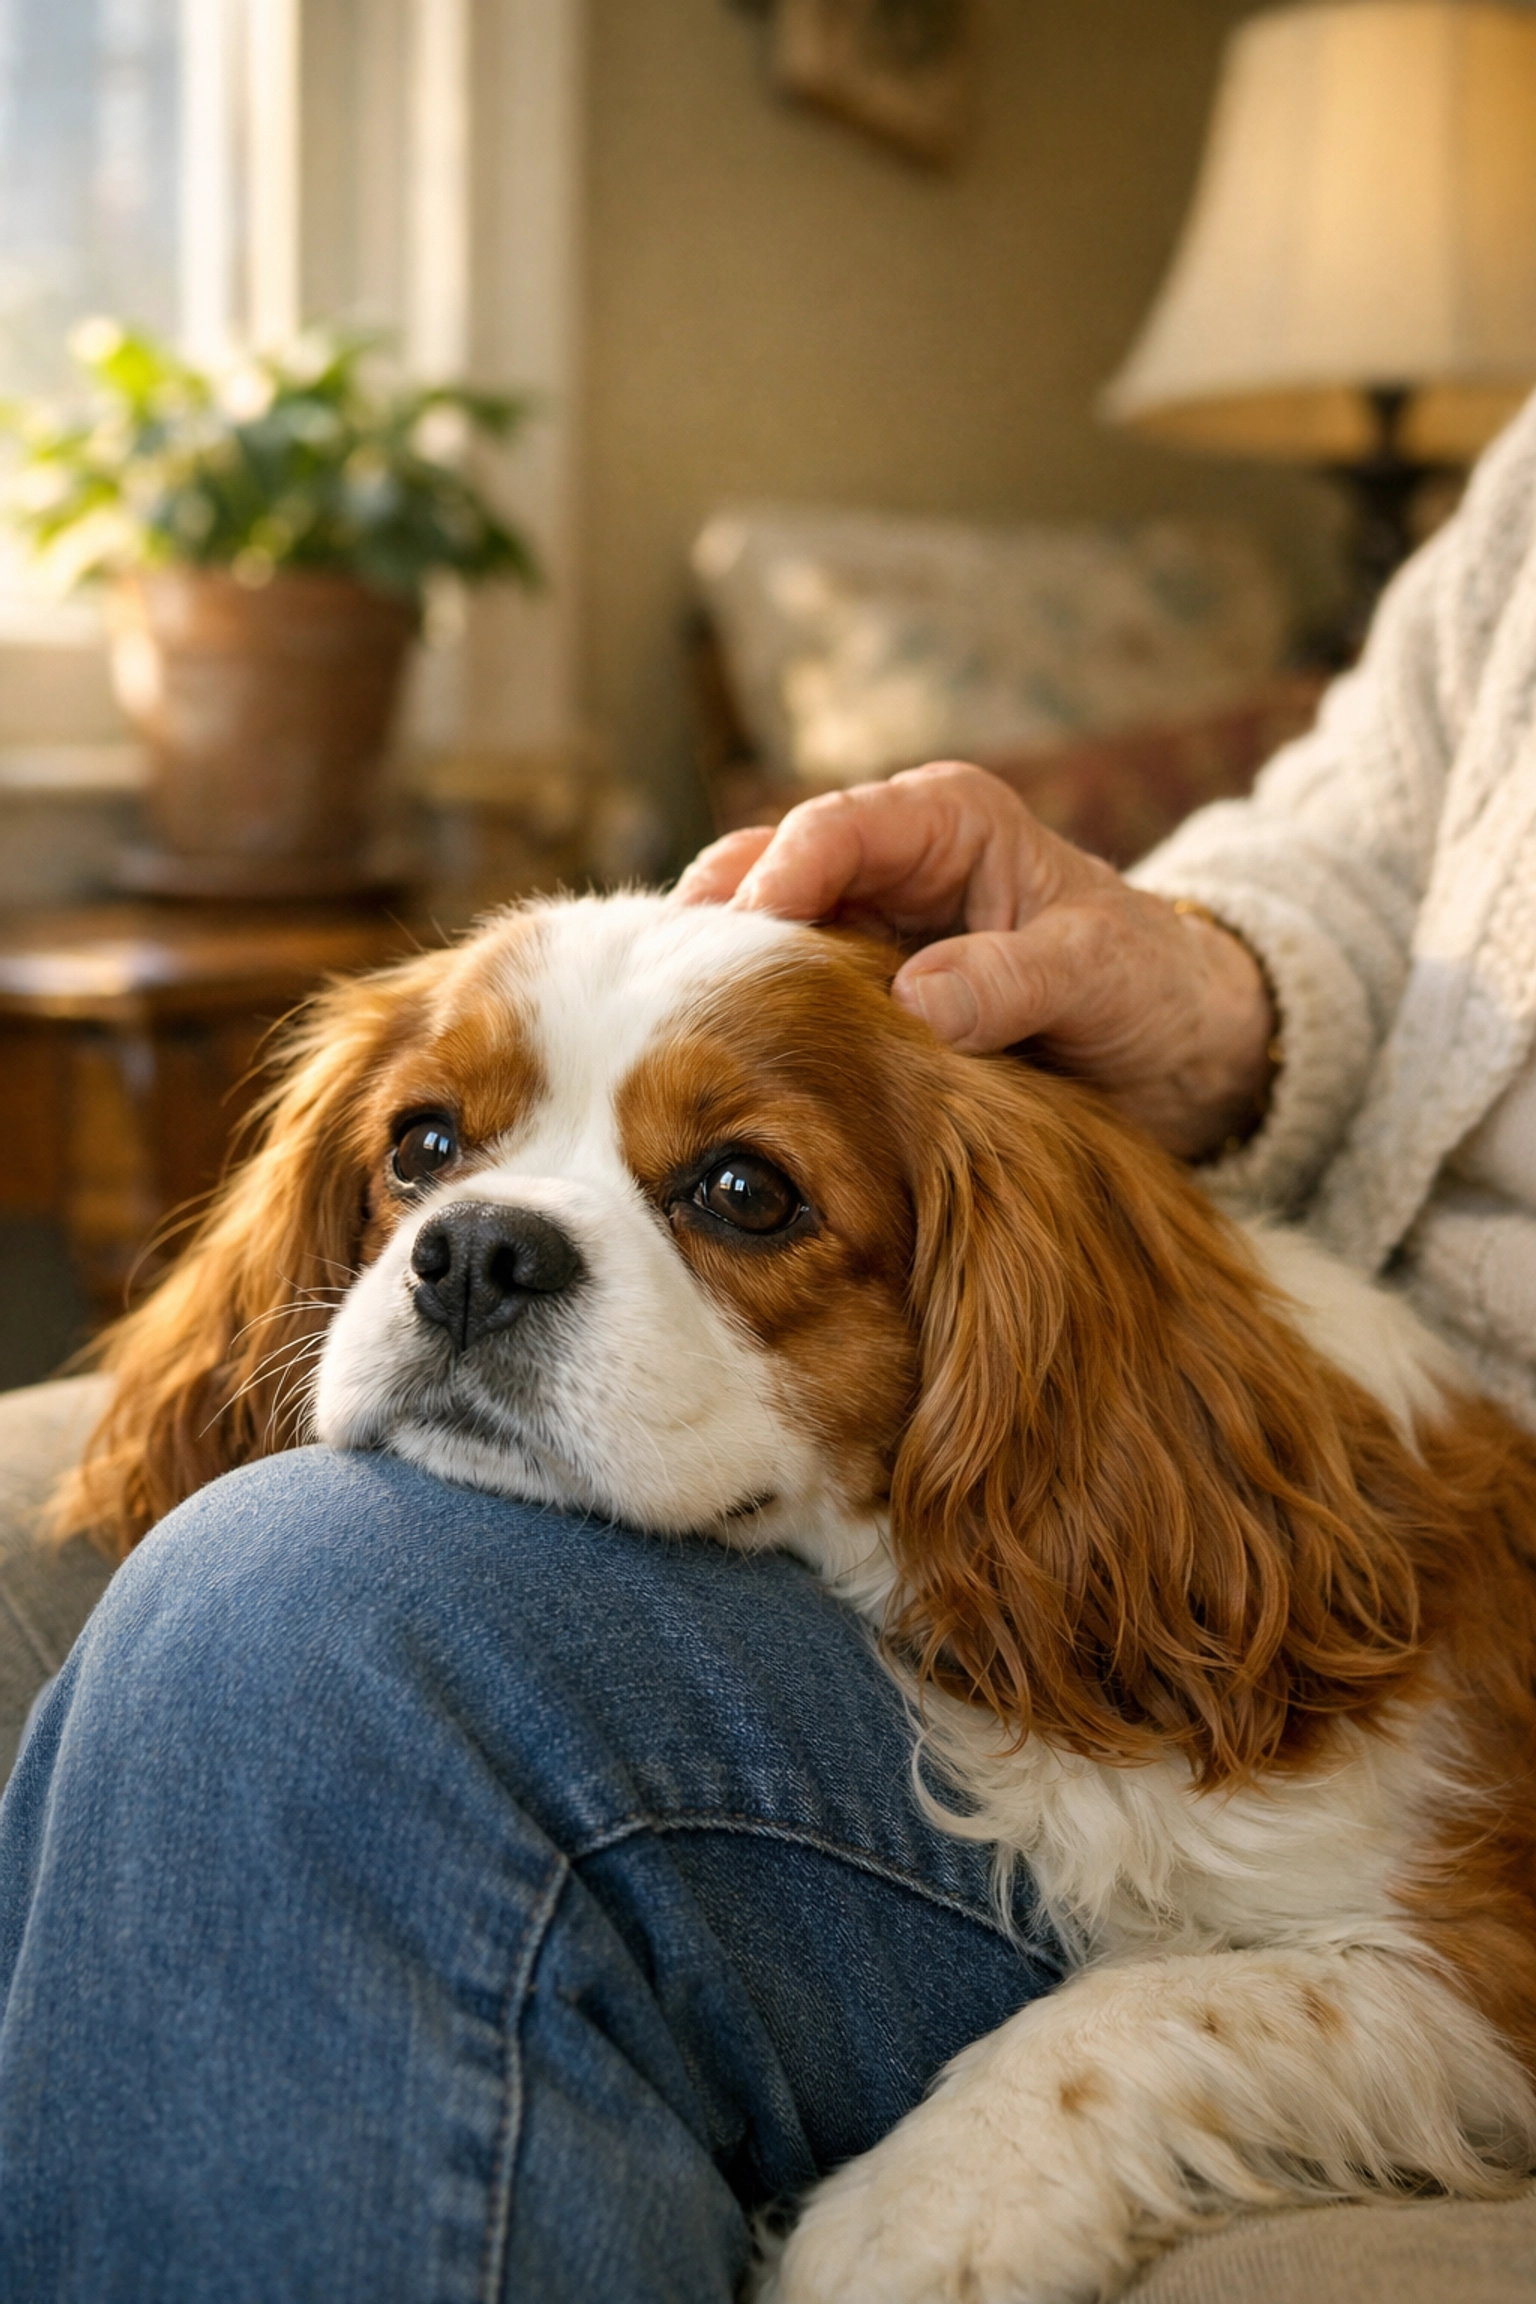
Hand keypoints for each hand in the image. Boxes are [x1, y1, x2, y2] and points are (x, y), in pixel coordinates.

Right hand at [676, 763, 1274, 1161]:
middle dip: (708, 933)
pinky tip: (704, 1071)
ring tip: (661, 1040)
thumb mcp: (1099, 977)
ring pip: (753, 938)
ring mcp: (865, 925)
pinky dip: (738, 1023)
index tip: (731, 947)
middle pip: (764, 875)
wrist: (1184, 1047)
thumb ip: (1014, 983)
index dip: (772, 883)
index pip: (830, 830)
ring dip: (711, 983)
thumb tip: (912, 1004)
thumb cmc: (1153, 988)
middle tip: (660, 999)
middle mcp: (891, 859)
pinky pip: (776, 996)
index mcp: (947, 820)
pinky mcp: (855, 988)